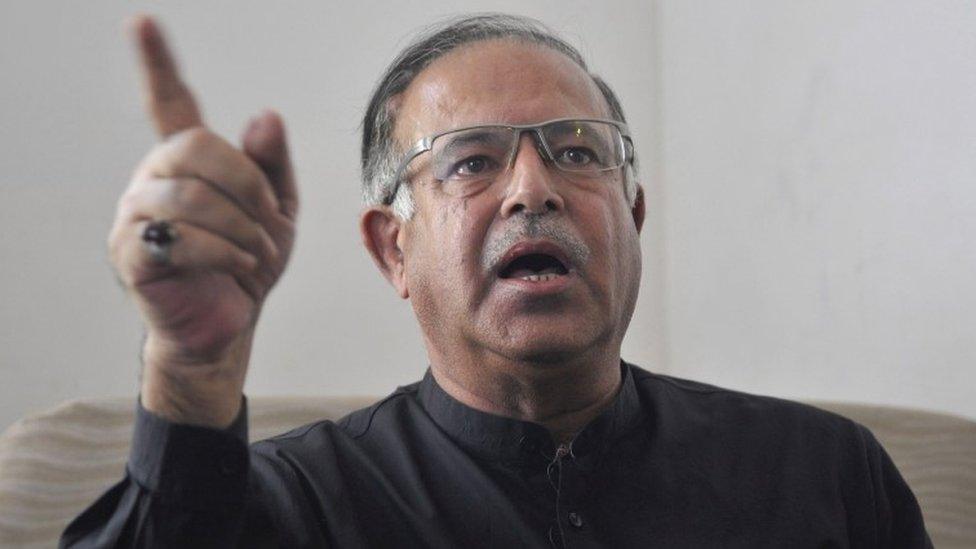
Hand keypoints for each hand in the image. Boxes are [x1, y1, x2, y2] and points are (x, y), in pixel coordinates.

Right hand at [108, 16, 297, 425]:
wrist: (232, 321)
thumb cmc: (249, 261)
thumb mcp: (278, 209)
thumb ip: (272, 164)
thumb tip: (265, 115)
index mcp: (189, 161)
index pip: (169, 103)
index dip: (157, 63)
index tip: (143, 22)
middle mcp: (155, 178)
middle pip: (195, 146)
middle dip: (248, 185)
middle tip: (271, 222)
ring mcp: (136, 215)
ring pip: (190, 195)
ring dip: (243, 227)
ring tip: (258, 252)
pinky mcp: (133, 255)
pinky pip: (179, 238)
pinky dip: (225, 253)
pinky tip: (240, 266)